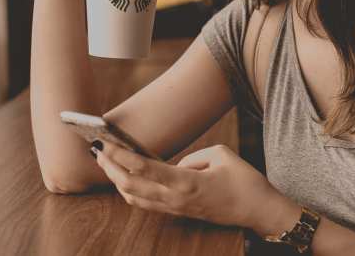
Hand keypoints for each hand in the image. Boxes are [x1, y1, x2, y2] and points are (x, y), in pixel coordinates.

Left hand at [93, 141, 293, 231]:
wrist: (258, 210)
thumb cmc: (244, 180)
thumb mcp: (221, 155)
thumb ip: (193, 157)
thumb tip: (175, 166)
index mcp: (186, 183)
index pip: (143, 169)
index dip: (120, 156)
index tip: (105, 143)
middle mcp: (175, 199)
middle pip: (130, 186)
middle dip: (110, 167)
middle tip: (97, 149)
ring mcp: (176, 209)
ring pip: (134, 198)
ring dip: (116, 180)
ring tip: (106, 162)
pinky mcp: (178, 212)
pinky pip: (146, 203)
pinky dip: (129, 190)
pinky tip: (125, 178)